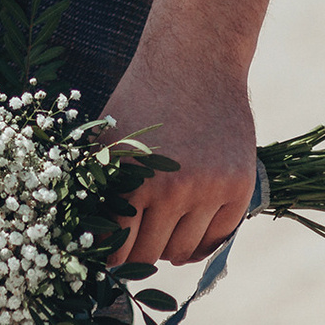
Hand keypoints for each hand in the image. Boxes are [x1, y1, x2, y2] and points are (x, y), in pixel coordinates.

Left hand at [98, 30, 258, 268]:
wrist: (194, 63)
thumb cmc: (139, 98)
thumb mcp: (107, 136)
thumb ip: (97, 181)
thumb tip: (84, 229)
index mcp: (133, 178)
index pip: (118, 244)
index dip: (109, 258)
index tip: (105, 261)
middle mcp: (174, 189)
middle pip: (151, 253)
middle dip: (136, 257)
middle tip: (130, 252)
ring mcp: (211, 190)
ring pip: (185, 249)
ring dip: (168, 249)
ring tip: (157, 238)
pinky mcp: (240, 187)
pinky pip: (219, 237)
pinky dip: (201, 243)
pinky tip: (187, 235)